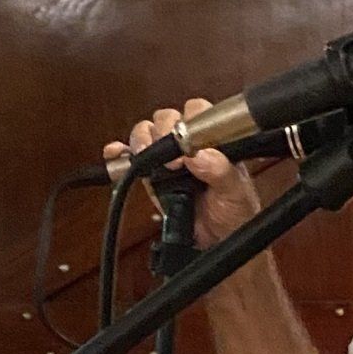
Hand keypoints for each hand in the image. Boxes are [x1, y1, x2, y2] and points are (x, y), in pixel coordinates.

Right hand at [105, 100, 260, 250]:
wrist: (220, 242)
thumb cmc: (234, 213)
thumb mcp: (234, 191)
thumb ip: (220, 170)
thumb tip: (199, 154)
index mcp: (212, 140)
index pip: (196, 112)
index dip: (188, 123)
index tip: (187, 147)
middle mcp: (187, 145)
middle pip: (166, 118)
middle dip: (162, 131)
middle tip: (171, 160)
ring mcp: (166, 158)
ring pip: (146, 132)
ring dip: (141, 140)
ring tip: (146, 156)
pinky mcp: (150, 175)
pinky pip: (128, 157)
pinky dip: (119, 153)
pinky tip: (117, 154)